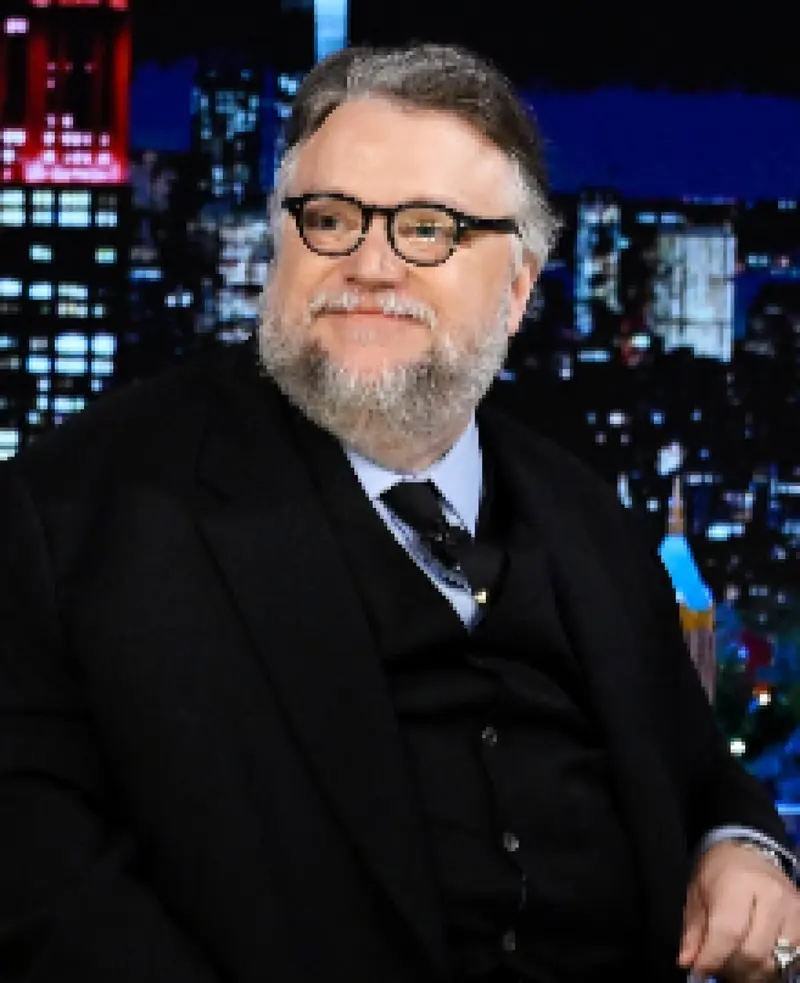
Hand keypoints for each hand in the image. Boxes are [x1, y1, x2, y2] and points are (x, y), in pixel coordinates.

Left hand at [679, 840, 799, 981]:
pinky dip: (772, 967)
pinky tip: (755, 961)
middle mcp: (772, 896)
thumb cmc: (720, 871)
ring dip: (752, 973)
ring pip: (775, 962)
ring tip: (734, 964)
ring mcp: (793, 910)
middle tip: (717, 968)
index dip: (712, 958)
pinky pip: (793, 959)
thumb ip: (693, 929)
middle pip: (754, 953)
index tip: (698, 971)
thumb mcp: (698, 892)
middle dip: (731, 969)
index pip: (728, 931)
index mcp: (739, 882)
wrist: (751, 852)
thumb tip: (686, 962)